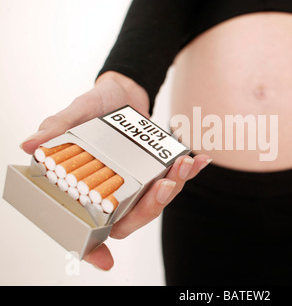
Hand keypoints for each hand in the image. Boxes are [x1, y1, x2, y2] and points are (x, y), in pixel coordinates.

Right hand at [20, 72, 210, 269]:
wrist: (120, 90)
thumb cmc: (93, 106)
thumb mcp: (77, 113)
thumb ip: (58, 127)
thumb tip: (29, 144)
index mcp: (90, 187)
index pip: (91, 225)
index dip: (96, 248)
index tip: (106, 262)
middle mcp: (116, 190)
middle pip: (134, 216)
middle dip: (152, 206)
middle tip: (164, 186)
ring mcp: (139, 182)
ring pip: (158, 199)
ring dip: (175, 186)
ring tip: (184, 165)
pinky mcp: (157, 169)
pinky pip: (176, 176)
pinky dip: (190, 170)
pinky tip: (201, 160)